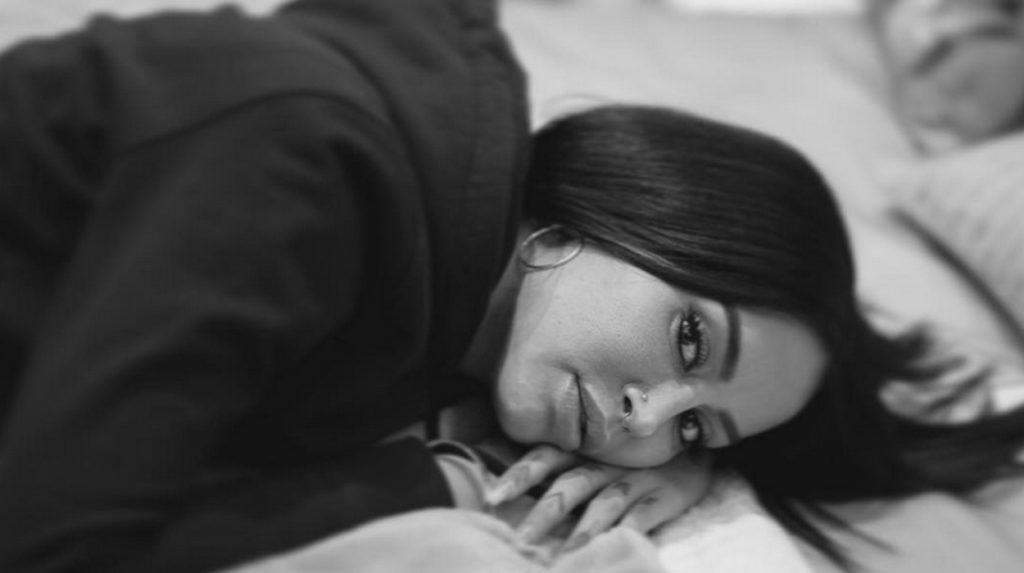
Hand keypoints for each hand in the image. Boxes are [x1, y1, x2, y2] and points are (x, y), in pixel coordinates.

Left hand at [486, 445, 713, 551]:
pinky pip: (641, 517)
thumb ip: (563, 467)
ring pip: (603, 505)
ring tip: (563, 558)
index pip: (544, 458)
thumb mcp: (596, 452)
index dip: (517, 475)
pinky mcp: (662, 495)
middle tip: (518, 542)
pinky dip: (625, 533)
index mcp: (584, 449)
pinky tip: (611, 550)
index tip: (491, 497)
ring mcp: (635, 478)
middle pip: (568, 486)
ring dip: (581, 532)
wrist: (693, 446)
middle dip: (542, 515)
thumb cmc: (632, 455)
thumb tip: (514, 489)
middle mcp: (605, 461)